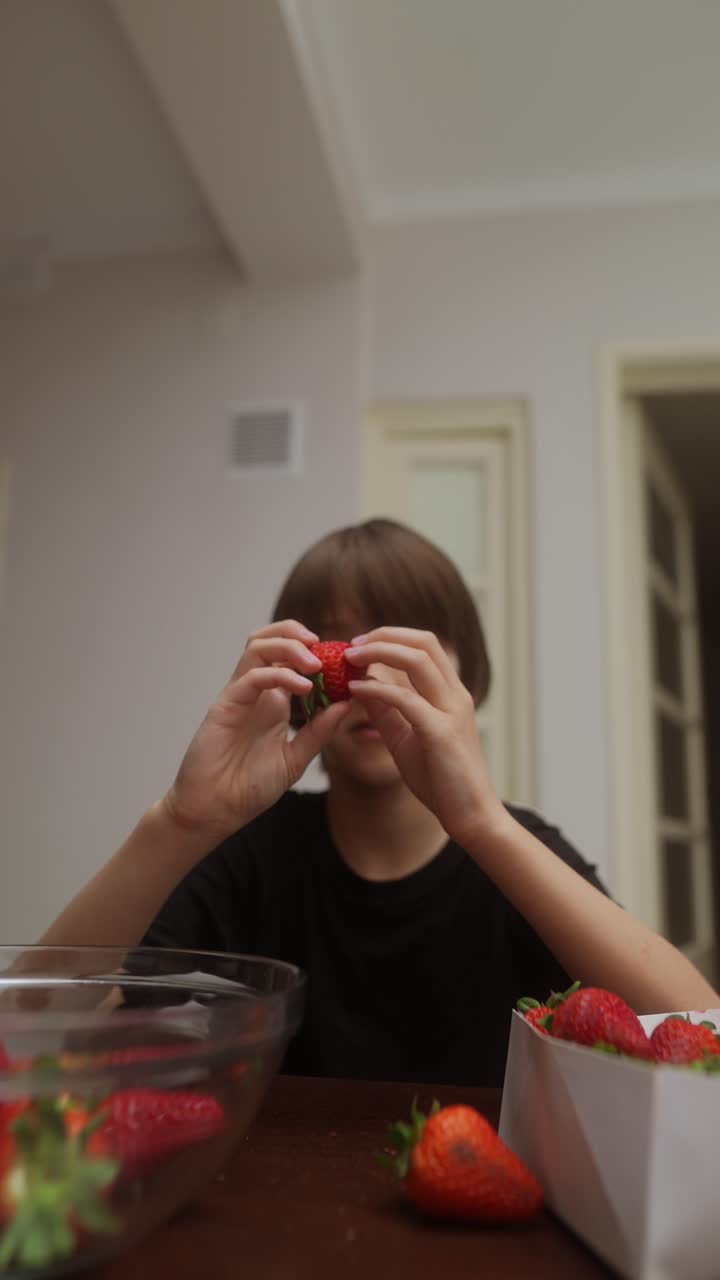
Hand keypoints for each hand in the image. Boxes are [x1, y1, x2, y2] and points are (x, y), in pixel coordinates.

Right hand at [162, 621, 349, 840]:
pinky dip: (279, 675)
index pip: (291, 659)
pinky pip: (251, 677)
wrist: (215, 811)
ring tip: (315, 663)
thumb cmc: (249, 787)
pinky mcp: (225, 706)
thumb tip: (347, 703)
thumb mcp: (296, 759)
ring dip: (289, 646)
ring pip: (258, 647)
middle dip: (298, 635)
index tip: (346, 661)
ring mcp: (239, 696)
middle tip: (328, 649)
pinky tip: (303, 688)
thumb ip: (319, 731)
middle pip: (270, 640)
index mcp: (273, 702)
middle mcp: (255, 692)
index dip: (318, 653)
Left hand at [345, 628, 505, 845]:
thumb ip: (387, 710)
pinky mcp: (441, 733)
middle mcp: (455, 695)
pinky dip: (377, 690)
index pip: (425, 646)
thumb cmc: (441, 779)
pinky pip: (406, 699)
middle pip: (423, 642)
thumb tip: (361, 685)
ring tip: (350, 658)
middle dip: (384, 635)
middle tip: (351, 644)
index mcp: (450, 694)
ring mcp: (451, 711)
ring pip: (417, 660)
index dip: (391, 637)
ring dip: (380, 652)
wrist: (470, 814)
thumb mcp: (406, 737)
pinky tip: (354, 691)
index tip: (359, 645)